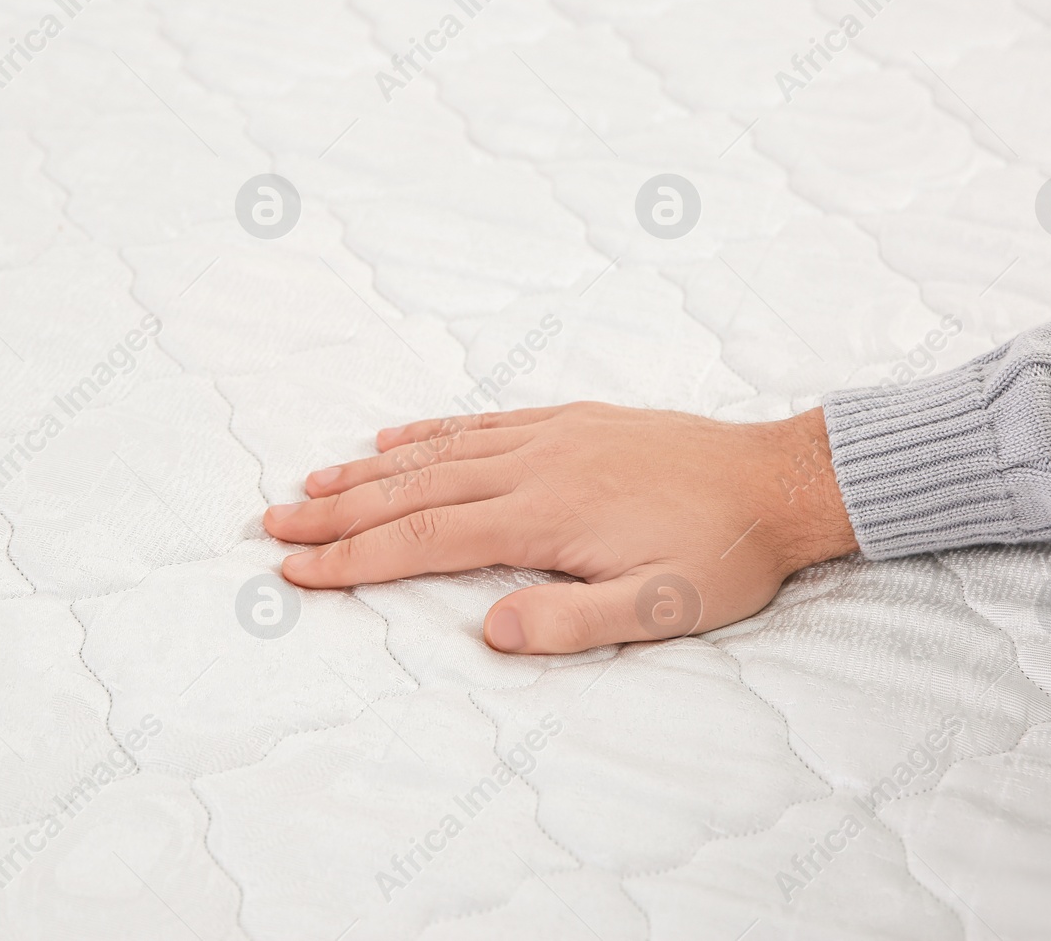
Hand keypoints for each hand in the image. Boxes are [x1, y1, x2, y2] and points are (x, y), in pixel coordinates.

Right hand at [262, 402, 858, 653]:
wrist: (777, 480)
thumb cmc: (722, 554)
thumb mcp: (661, 609)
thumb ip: (572, 621)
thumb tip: (488, 630)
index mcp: (544, 515)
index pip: (425, 540)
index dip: (354, 559)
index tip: (297, 570)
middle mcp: (532, 465)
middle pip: (412, 490)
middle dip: (338, 513)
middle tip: (273, 526)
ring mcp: (548, 435)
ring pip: (436, 452)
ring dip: (367, 470)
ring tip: (310, 483)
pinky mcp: (568, 420)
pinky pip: (480, 421)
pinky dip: (428, 431)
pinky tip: (392, 436)